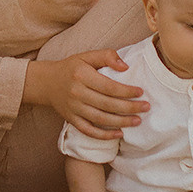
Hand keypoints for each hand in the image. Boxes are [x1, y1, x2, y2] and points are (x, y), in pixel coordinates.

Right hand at [29, 49, 144, 138]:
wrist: (46, 82)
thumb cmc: (71, 68)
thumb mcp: (86, 56)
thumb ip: (106, 56)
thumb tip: (126, 66)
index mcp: (82, 75)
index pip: (109, 86)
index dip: (126, 91)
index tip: (141, 92)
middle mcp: (77, 93)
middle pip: (107, 104)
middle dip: (129, 107)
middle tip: (146, 108)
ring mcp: (73, 108)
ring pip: (100, 119)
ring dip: (121, 122)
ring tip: (137, 121)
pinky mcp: (71, 120)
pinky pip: (89, 130)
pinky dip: (104, 135)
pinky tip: (119, 134)